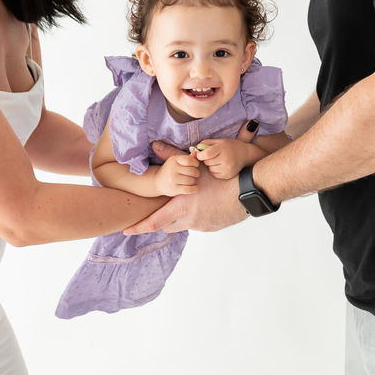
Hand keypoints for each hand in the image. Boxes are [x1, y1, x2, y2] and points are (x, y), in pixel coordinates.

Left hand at [123, 120, 259, 233]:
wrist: (248, 192)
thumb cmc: (223, 177)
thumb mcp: (196, 167)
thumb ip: (172, 156)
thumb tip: (155, 145)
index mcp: (182, 206)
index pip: (154, 221)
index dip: (139, 227)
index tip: (126, 229)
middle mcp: (189, 219)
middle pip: (166, 225)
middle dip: (160, 219)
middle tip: (157, 210)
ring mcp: (201, 225)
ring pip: (182, 224)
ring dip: (179, 215)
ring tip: (186, 201)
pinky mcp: (212, 227)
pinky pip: (197, 223)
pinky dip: (194, 215)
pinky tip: (203, 203)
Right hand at [154, 148, 199, 195]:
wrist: (157, 181)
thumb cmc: (170, 170)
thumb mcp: (176, 161)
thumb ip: (187, 158)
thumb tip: (196, 153)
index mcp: (173, 160)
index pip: (189, 160)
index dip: (195, 163)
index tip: (196, 165)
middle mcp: (172, 169)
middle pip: (192, 171)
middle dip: (196, 173)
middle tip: (195, 174)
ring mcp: (172, 180)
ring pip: (191, 180)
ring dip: (194, 181)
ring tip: (192, 180)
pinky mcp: (174, 189)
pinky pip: (189, 189)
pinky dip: (195, 188)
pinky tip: (197, 187)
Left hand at [194, 138, 254, 179]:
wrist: (245, 154)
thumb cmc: (230, 146)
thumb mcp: (219, 141)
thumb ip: (205, 144)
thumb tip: (194, 150)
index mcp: (222, 148)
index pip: (206, 154)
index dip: (200, 155)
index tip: (200, 155)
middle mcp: (226, 159)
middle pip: (207, 162)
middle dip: (206, 159)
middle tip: (212, 156)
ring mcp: (227, 168)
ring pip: (210, 169)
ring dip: (210, 165)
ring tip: (217, 160)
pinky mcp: (228, 175)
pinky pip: (214, 174)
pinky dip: (215, 170)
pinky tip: (220, 165)